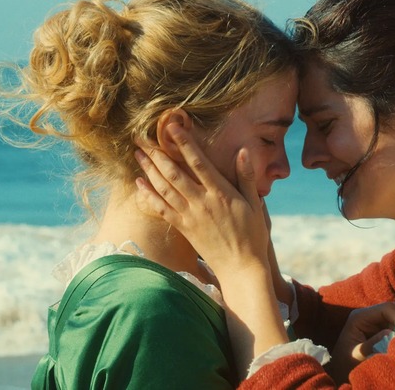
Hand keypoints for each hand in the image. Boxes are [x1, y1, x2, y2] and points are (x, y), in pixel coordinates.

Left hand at [134, 123, 269, 275]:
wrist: (241, 267)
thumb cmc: (252, 234)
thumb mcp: (255, 204)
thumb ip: (247, 177)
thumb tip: (243, 152)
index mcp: (221, 193)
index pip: (199, 163)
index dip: (185, 143)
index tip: (172, 127)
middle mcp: (202, 202)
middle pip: (174, 173)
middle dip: (157, 154)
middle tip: (142, 137)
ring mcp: (190, 216)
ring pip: (164, 189)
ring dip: (149, 170)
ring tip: (138, 154)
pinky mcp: (183, 228)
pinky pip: (161, 209)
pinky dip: (148, 195)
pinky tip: (139, 183)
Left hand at [330, 302, 394, 383]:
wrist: (340, 371)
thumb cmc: (346, 363)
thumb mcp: (358, 355)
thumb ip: (373, 343)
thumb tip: (390, 332)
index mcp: (360, 317)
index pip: (386, 308)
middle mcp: (368, 315)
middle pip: (394, 310)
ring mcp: (375, 322)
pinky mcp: (380, 330)